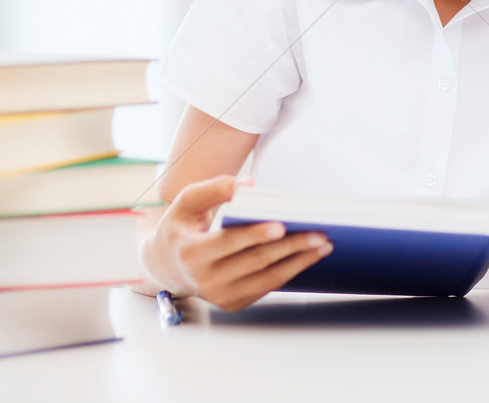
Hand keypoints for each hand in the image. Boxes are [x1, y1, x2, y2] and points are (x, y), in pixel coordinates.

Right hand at [140, 175, 333, 311]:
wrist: (166, 265)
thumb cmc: (181, 225)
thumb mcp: (187, 200)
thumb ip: (215, 187)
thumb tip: (248, 185)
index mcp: (191, 253)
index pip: (229, 243)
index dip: (255, 235)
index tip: (282, 225)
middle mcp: (204, 281)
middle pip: (256, 262)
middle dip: (291, 247)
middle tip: (319, 233)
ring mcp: (219, 296)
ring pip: (266, 279)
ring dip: (298, 262)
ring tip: (323, 245)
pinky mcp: (233, 303)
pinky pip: (266, 287)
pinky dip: (289, 272)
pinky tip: (308, 256)